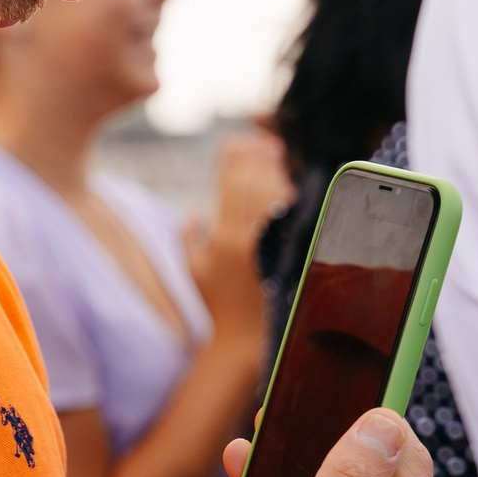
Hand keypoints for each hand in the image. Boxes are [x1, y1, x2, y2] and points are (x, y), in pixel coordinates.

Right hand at [187, 128, 288, 346]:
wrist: (243, 338)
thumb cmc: (216, 304)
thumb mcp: (194, 269)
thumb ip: (189, 237)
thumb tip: (192, 211)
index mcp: (222, 237)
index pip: (228, 187)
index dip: (230, 161)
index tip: (232, 142)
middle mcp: (247, 237)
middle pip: (253, 185)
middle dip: (254, 158)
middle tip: (257, 139)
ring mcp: (270, 245)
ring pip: (273, 196)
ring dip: (273, 170)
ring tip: (273, 150)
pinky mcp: (286, 254)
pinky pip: (288, 216)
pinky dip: (286, 194)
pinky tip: (287, 180)